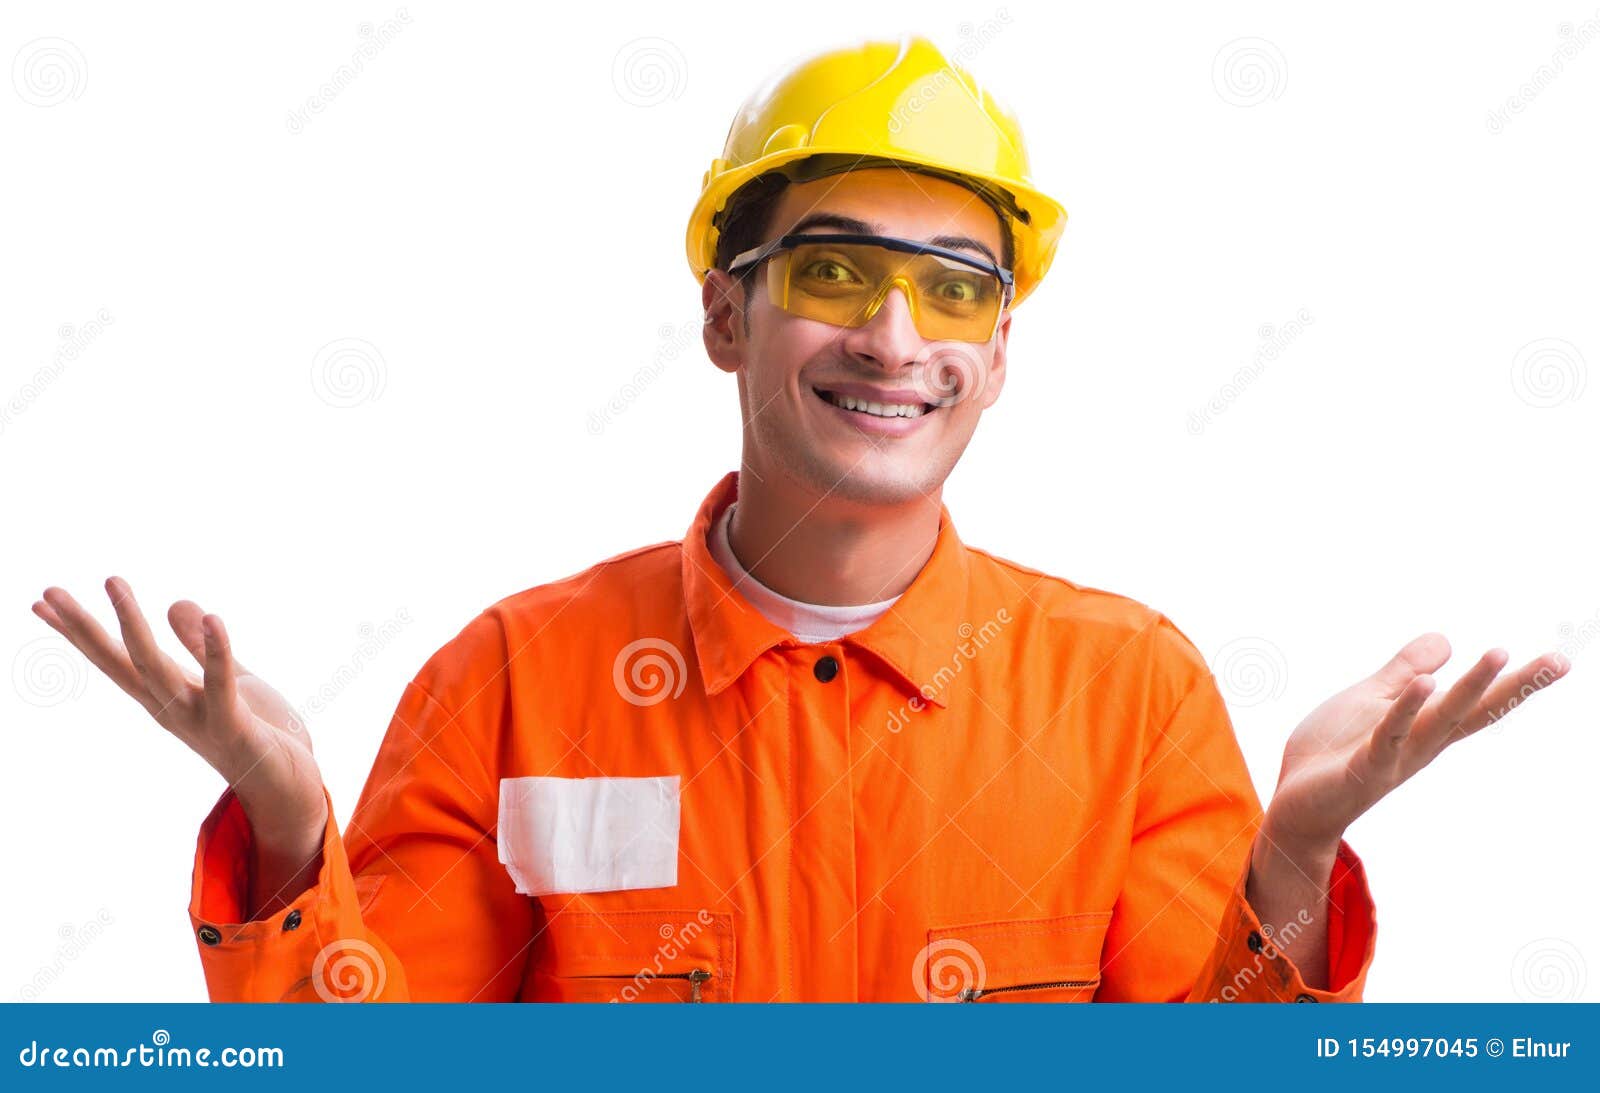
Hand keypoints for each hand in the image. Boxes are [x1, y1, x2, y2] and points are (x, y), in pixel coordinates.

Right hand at [32, 578, 326, 855]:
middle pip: (120, 662)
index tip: (41, 602)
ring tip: (112, 581)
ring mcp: (198, 719)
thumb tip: (175, 603)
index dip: (79, 632)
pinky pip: (222, 685)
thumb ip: (202, 647)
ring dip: (133, 624)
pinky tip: (213, 618)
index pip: (114, 658)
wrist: (289, 785)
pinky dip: (218, 652)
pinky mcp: (234, 726)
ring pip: (156, 668)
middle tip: (49, 591)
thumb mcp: (228, 678)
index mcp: (167, 695)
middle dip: (84, 628)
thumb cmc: (259, 732)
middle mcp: (171, 708)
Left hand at [1262, 632, 1569, 854]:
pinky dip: (1406, 710)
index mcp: (1425, 726)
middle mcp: (1421, 744)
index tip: (1560, 661)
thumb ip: (1404, 672)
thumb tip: (1447, 640)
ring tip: (1499, 654)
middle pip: (1475, 712)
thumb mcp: (1371, 699)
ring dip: (1470, 688)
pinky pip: (1388, 736)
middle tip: (1558, 661)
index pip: (1478, 701)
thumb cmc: (1335, 751)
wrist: (1296, 803)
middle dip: (1514, 687)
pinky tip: (1425, 684)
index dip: (1517, 682)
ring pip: (1440, 720)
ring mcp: (1396, 757)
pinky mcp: (1363, 768)